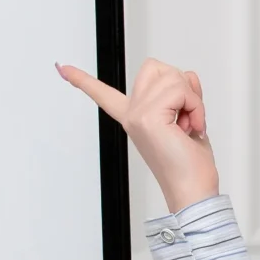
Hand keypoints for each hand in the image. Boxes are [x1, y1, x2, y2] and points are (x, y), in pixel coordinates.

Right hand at [57, 59, 221, 213]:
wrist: (193, 191)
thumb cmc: (191, 166)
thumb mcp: (188, 120)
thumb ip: (184, 95)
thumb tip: (188, 75)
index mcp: (135, 118)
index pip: (105, 95)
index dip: (83, 80)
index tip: (64, 69)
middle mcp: (132, 116)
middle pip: (156, 68)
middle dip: (181, 85)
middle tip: (186, 115)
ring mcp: (137, 116)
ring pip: (172, 76)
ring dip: (192, 99)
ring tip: (189, 124)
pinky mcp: (148, 117)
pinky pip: (180, 90)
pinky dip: (195, 105)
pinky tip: (192, 127)